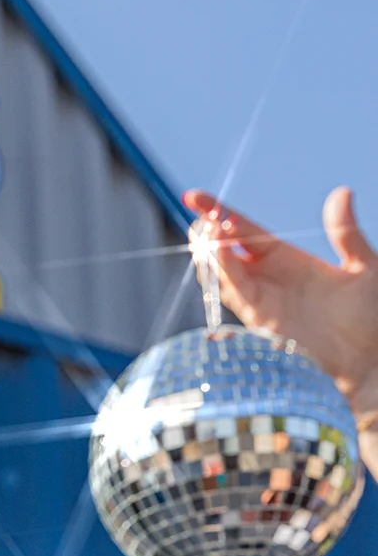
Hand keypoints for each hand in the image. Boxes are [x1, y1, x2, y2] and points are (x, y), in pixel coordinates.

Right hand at [185, 187, 377, 478]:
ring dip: (210, 250)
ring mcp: (260, 301)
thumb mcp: (365, 267)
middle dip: (207, 229)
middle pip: (225, 249)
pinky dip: (223, 273)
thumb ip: (347, 232)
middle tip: (197, 208)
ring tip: (203, 228)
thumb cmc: (370, 319)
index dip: (220, 212)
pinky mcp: (260, 321)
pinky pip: (235, 293)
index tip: (195, 196)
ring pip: (222, 271)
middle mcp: (266, 279)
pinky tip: (219, 253)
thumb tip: (342, 193)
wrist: (367, 362)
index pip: (244, 231)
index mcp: (286, 259)